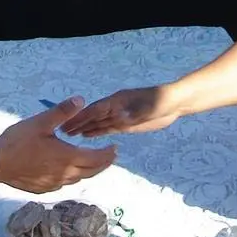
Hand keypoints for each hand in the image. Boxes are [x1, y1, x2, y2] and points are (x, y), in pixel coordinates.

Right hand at [0, 97, 116, 193]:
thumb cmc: (18, 141)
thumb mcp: (41, 122)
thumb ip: (62, 111)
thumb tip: (81, 99)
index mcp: (67, 158)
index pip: (96, 159)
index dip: (108, 154)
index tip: (115, 149)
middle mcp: (64, 174)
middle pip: (91, 172)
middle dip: (103, 164)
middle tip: (110, 156)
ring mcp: (53, 184)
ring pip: (78, 179)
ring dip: (88, 171)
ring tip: (92, 162)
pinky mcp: (42, 189)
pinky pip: (64, 184)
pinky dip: (72, 177)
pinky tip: (67, 171)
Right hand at [60, 86, 180, 137]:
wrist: (174, 103)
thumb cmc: (161, 102)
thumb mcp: (148, 107)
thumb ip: (133, 113)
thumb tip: (116, 117)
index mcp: (117, 101)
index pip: (95, 110)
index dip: (81, 117)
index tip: (67, 123)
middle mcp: (115, 107)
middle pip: (93, 116)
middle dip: (78, 123)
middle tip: (61, 131)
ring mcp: (120, 115)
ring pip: (99, 122)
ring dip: (85, 128)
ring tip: (69, 134)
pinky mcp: (126, 124)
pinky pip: (108, 127)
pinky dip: (97, 131)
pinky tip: (88, 135)